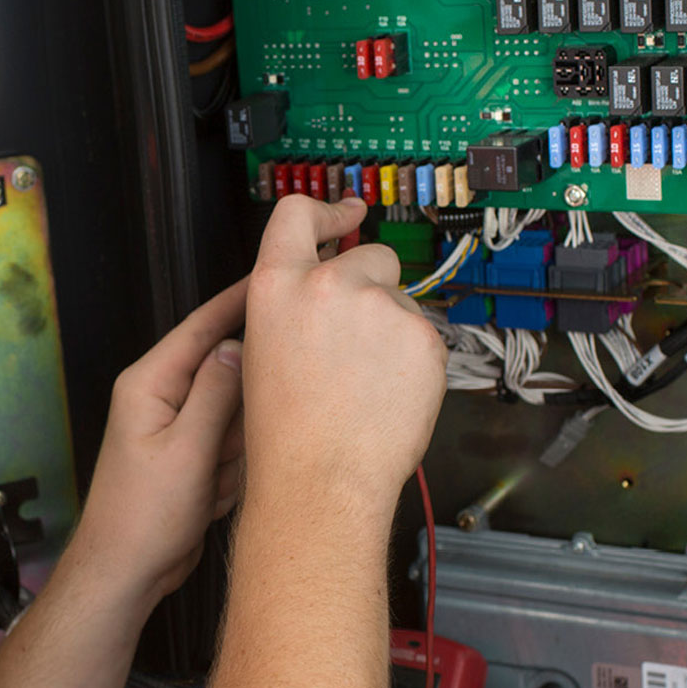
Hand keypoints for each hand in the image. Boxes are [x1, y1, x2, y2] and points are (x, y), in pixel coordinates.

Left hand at [65, 279, 248, 608]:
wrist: (125, 571)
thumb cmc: (142, 517)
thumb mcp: (187, 451)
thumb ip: (216, 393)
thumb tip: (241, 345)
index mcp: (149, 384)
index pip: (201, 328)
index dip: (240, 303)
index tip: (277, 279)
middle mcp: (162, 398)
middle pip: (226, 375)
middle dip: (241, 412)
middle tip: (240, 439)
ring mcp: (178, 428)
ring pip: (235, 416)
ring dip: (235, 453)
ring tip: (213, 482)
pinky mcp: (191, 456)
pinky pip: (231, 448)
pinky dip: (230, 473)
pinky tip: (211, 497)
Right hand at [242, 196, 446, 503]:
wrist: (320, 477)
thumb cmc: (285, 432)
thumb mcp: (262, 350)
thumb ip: (293, 305)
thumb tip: (328, 290)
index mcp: (277, 286)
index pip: (297, 215)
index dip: (326, 210)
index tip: (347, 211)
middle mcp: (329, 285)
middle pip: (369, 255)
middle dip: (372, 286)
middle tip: (358, 340)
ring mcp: (380, 307)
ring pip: (401, 301)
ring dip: (391, 329)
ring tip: (366, 382)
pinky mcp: (423, 335)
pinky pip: (424, 336)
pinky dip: (413, 361)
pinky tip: (388, 394)